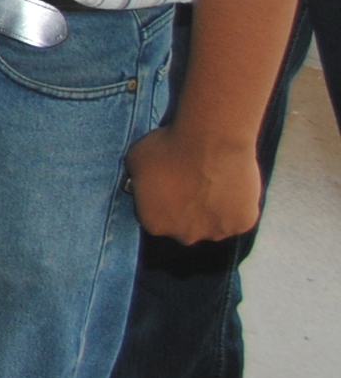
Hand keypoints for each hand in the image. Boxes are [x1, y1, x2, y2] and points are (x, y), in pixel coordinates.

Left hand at [125, 125, 264, 243]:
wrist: (211, 141)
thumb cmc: (168, 147)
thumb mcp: (134, 160)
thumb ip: (137, 180)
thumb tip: (141, 183)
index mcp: (154, 224)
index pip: (154, 215)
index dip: (160, 199)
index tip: (167, 183)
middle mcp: (184, 236)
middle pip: (184, 225)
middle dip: (186, 209)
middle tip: (192, 183)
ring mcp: (216, 232)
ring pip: (213, 223)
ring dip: (212, 209)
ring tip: (214, 182)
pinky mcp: (243, 223)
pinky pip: (238, 216)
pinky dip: (236, 204)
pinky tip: (232, 185)